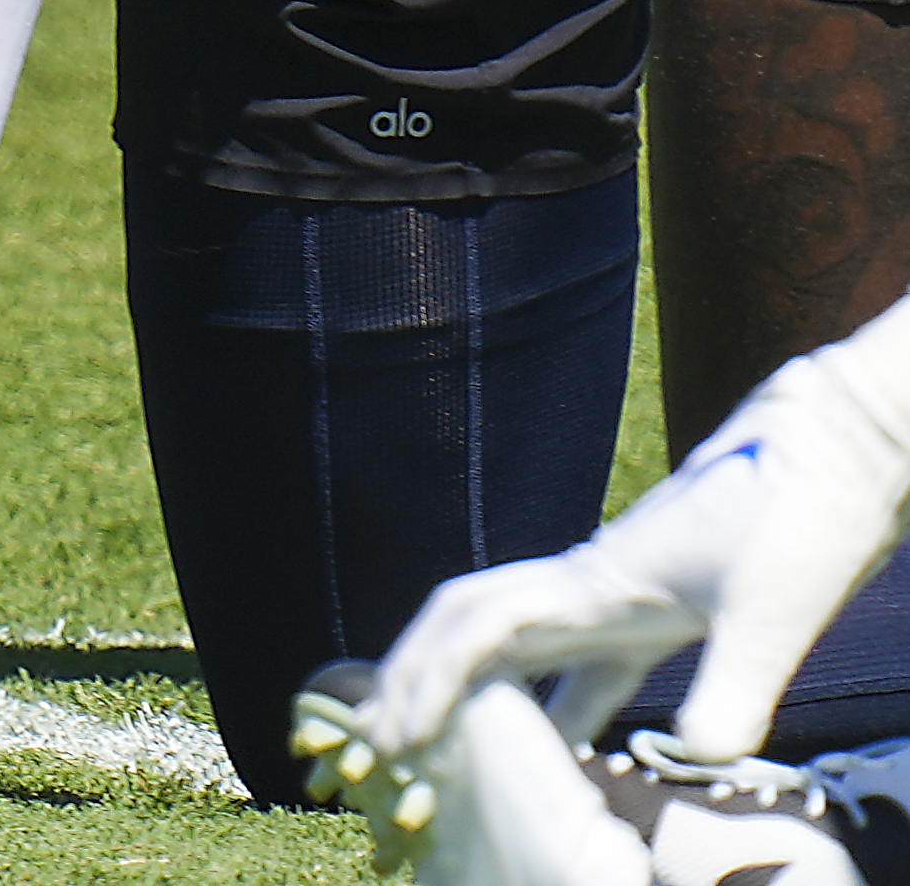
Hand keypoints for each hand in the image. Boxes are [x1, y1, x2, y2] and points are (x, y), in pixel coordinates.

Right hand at [359, 302, 909, 761]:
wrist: (830, 448)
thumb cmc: (798, 514)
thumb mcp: (773, 608)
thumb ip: (735, 684)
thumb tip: (703, 756)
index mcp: (592, 582)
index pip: (478, 628)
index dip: (427, 678)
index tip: (394, 728)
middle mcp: (586, 587)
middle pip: (468, 626)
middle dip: (412, 674)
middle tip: (374, 733)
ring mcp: (617, 597)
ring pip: (514, 645)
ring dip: (468, 687)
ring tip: (433, 740)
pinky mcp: (657, 611)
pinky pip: (580, 668)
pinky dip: (552, 708)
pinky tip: (561, 753)